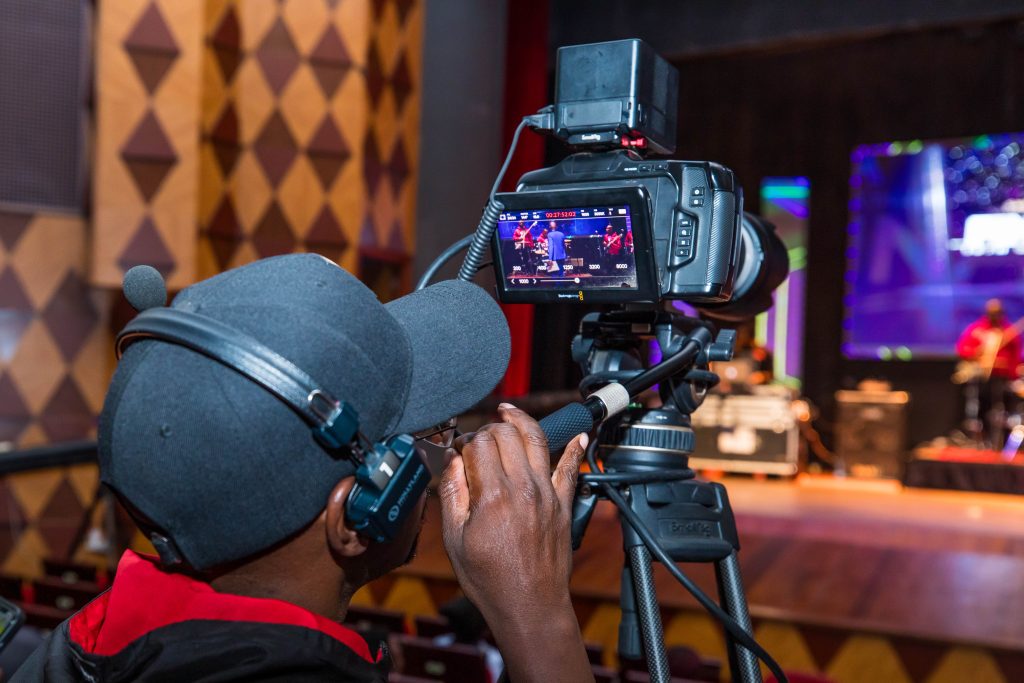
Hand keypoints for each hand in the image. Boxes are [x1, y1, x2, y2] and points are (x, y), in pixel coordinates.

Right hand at [439, 404, 592, 681]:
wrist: (530, 606)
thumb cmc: (489, 580)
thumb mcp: (455, 540)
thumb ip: (453, 494)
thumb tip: (451, 461)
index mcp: (493, 497)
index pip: (480, 444)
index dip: (466, 440)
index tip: (460, 450)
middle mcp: (523, 489)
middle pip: (508, 435)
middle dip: (490, 428)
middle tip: (480, 438)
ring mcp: (547, 495)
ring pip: (538, 440)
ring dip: (522, 421)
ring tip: (510, 412)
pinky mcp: (563, 505)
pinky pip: (571, 468)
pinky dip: (574, 448)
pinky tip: (577, 434)